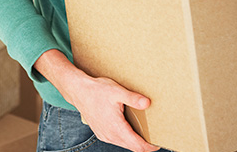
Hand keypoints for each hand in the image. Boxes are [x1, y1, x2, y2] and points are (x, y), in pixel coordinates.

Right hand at [34, 49, 158, 151]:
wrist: (78, 90)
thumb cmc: (96, 90)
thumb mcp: (117, 91)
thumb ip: (133, 98)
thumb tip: (147, 103)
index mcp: (116, 128)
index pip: (137, 146)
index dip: (149, 147)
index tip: (158, 143)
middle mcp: (110, 135)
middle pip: (132, 147)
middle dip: (144, 145)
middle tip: (154, 136)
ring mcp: (104, 135)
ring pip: (124, 144)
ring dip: (134, 141)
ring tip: (143, 131)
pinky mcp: (100, 132)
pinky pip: (116, 140)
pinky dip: (125, 138)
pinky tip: (128, 128)